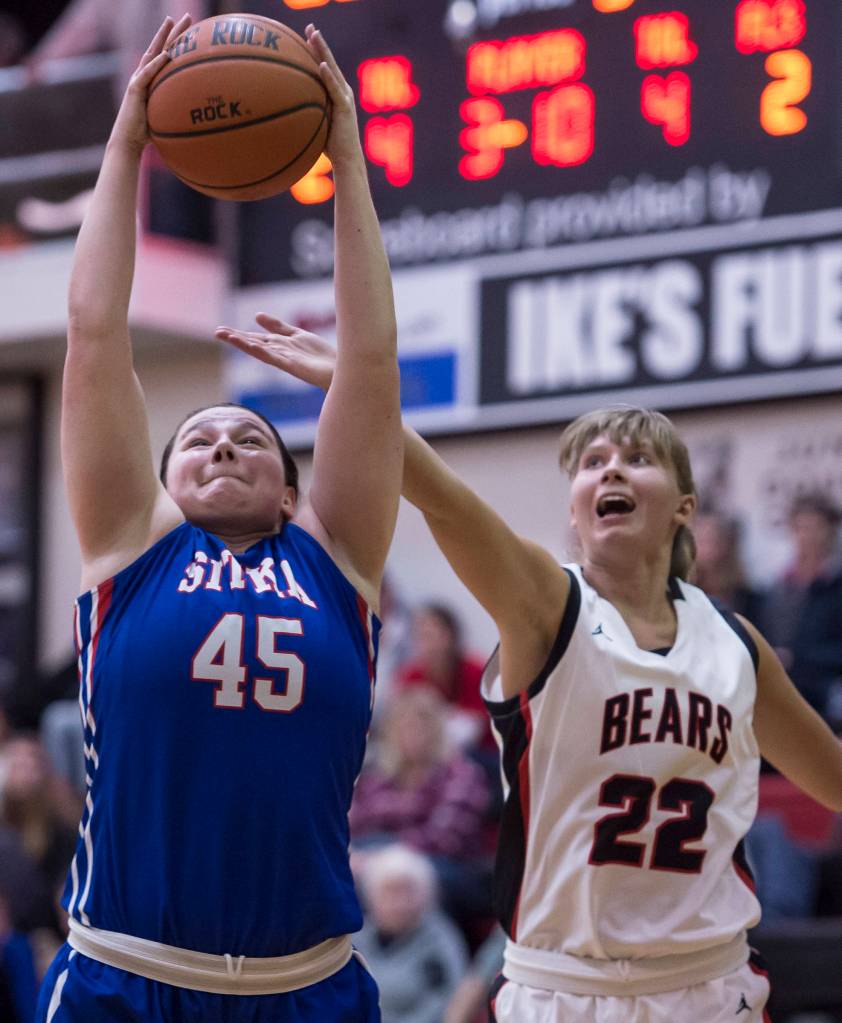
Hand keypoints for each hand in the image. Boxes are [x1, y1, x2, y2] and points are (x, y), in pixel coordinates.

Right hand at [110, 14, 191, 154]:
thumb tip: (201, 119)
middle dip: (172, 31)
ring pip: (152, 54)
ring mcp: (138, 81)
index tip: (190, 30)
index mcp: (152, 81)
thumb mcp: (167, 120)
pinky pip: (147, 74)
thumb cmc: (147, 135)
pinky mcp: (134, 90)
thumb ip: (179, 112)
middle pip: (160, 48)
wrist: (128, 142)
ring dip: (163, 38)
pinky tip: (167, 54)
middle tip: (186, 16)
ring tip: (172, 22)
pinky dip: (156, 64)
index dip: (177, 43)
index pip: (166, 57)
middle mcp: (144, 76)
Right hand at [215, 314, 336, 390]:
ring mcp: (285, 359)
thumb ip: (277, 326)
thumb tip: (256, 316)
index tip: (221, 330)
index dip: (239, 334)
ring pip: (260, 349)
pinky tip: (250, 345)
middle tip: (217, 333)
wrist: (340, 370)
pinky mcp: (292, 365)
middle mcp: (279, 352)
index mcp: (279, 345)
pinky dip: (261, 351)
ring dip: (243, 343)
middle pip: (254, 343)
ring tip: (226, 336)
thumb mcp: (296, 334)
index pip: (255, 338)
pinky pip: (273, 357)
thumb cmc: (321, 355)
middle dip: (236, 338)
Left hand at [304, 24, 362, 168]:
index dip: (316, 50)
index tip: (306, 35)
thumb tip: (282, 110)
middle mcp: (342, 91)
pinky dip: (328, 77)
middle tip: (310, 27)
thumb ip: (304, 113)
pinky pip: (335, 89)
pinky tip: (321, 65)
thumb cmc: (329, 146)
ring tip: (314, 36)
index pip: (324, 68)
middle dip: (319, 43)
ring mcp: (345, 98)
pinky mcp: (345, 108)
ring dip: (323, 51)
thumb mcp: (314, 124)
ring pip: (332, 70)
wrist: (346, 160)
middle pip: (329, 62)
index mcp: (335, 93)